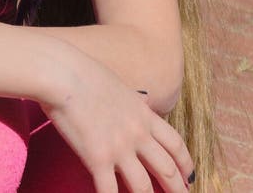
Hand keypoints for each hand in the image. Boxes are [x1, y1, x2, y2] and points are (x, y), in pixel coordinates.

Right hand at [41, 53, 193, 192]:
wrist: (63, 73)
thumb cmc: (84, 72)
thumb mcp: (119, 84)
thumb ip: (131, 101)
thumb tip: (138, 104)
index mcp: (143, 113)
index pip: (175, 144)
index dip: (185, 163)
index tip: (190, 175)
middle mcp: (137, 133)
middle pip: (166, 168)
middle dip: (178, 188)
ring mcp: (119, 147)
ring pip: (143, 186)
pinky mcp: (97, 158)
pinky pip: (109, 191)